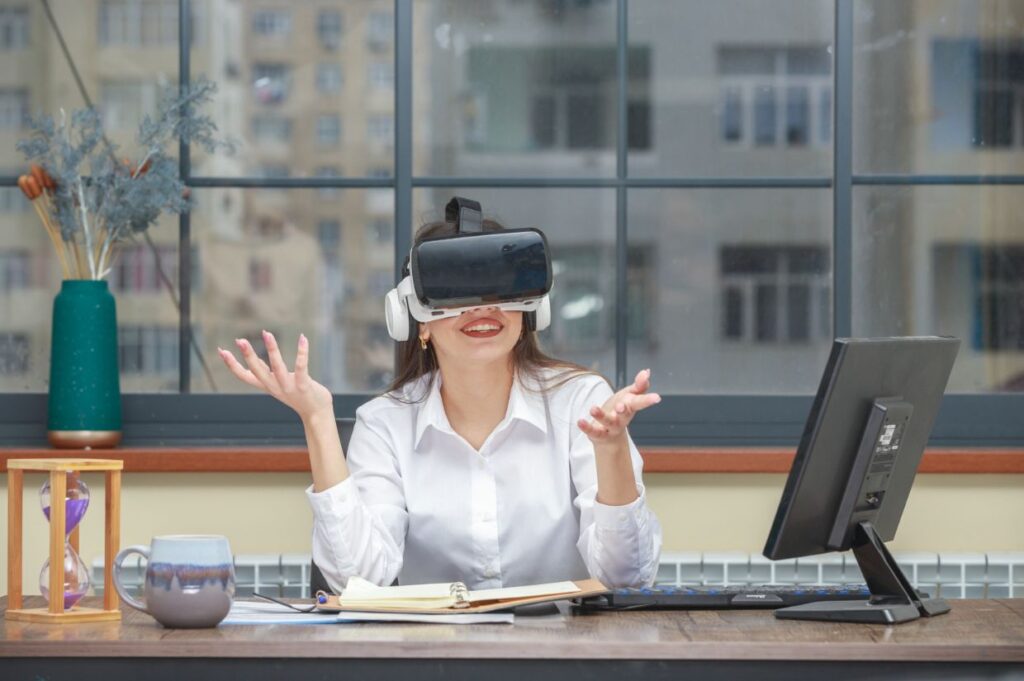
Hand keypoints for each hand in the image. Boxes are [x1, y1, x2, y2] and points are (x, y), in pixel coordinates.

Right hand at [217, 331, 333, 422]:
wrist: (316, 414)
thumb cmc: (297, 396)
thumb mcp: (277, 385)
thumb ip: (266, 373)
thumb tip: (252, 359)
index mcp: (267, 386)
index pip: (244, 376)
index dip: (231, 365)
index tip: (221, 350)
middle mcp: (275, 387)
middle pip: (257, 371)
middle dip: (248, 355)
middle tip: (240, 340)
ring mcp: (289, 387)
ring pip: (277, 367)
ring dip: (272, 349)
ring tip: (266, 333)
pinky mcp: (304, 386)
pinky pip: (301, 367)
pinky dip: (302, 352)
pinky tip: (302, 338)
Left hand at [577, 369, 660, 447]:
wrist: (609, 436)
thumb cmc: (620, 411)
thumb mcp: (628, 396)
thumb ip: (638, 385)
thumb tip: (647, 371)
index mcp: (630, 407)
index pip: (639, 402)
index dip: (648, 400)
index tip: (657, 398)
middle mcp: (622, 418)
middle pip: (625, 414)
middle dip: (624, 410)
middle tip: (621, 405)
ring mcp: (611, 428)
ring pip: (608, 422)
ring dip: (601, 416)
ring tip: (593, 408)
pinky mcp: (598, 435)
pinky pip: (593, 432)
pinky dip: (587, 427)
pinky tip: (580, 421)